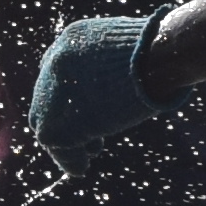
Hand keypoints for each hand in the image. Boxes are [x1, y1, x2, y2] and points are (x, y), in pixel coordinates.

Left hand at [27, 13, 162, 166]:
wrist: (155, 57)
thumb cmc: (158, 48)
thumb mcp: (134, 45)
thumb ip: (119, 58)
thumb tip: (142, 68)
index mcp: (73, 38)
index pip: (61, 71)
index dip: (72, 93)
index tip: (88, 106)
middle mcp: (55, 61)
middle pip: (47, 98)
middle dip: (65, 117)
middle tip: (90, 134)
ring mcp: (51, 92)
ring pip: (48, 124)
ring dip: (66, 141)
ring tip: (90, 152)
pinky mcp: (57, 123)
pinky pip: (58, 145)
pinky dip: (69, 159)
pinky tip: (81, 167)